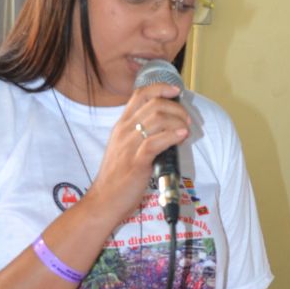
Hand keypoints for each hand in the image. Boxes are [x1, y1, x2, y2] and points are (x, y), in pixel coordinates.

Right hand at [85, 81, 190, 228]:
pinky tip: (182, 136)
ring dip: (178, 121)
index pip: (139, 94)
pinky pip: (156, 141)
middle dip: (176, 108)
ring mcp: (129, 145)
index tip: (176, 90)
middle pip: (154, 104)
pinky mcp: (136, 161)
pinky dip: (173, 135)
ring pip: (157, 119)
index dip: (160, 88)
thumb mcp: (124, 147)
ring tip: (186, 130)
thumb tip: (166, 127)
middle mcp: (124, 131)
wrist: (103, 200)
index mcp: (121, 125)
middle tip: (186, 119)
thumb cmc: (117, 176)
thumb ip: (140, 134)